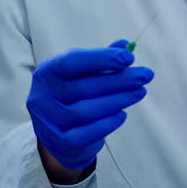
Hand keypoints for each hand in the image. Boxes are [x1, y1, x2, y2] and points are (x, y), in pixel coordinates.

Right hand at [26, 40, 153, 175]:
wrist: (58, 136)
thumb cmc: (73, 97)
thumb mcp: (82, 74)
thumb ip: (101, 60)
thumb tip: (125, 45)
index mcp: (46, 73)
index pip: (72, 62)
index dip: (102, 58)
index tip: (129, 57)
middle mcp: (42, 97)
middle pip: (84, 87)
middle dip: (119, 80)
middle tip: (144, 75)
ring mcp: (49, 122)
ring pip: (87, 111)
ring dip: (118, 100)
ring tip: (139, 92)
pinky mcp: (61, 142)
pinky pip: (88, 133)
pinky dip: (108, 123)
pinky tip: (122, 114)